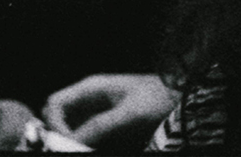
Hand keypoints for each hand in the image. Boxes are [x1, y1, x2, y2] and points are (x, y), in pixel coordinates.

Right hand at [42, 73, 174, 151]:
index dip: (54, 124)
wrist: (186, 103)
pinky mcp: (111, 129)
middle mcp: (90, 101)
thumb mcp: (130, 113)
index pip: (54, 104)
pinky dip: (89, 146)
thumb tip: (71, 141)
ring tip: (85, 150)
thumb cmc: (160, 99)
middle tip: (71, 149)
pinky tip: (96, 149)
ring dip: (76, 142)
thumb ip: (100, 127)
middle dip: (62, 135)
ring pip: (74, 131)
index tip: (65, 143)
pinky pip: (91, 139)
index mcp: (90, 89)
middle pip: (60, 118)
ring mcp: (100, 115)